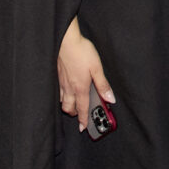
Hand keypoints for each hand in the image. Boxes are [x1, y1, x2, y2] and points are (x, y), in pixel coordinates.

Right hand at [58, 17, 114, 131]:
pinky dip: (62, 95)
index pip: (81, 108)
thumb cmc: (82, 52)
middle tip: (80, 114)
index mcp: (80, 87)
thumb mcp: (97, 68)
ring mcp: (61, 81)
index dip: (83, 120)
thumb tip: (110, 98)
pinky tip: (67, 90)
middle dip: (73, 113)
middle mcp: (69, 87)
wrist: (66, 40)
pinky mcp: (57, 74)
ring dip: (67, 105)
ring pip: (62, 100)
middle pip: (68, 108)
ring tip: (74, 103)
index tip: (83, 128)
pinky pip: (58, 91)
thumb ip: (103, 84)